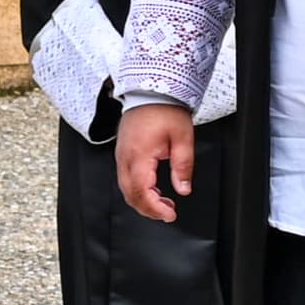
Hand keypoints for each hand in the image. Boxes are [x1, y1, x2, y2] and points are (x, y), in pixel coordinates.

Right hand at [116, 103, 194, 219]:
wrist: (151, 90)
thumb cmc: (165, 109)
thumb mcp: (183, 138)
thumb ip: (183, 166)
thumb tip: (183, 188)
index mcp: (139, 155)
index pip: (141, 192)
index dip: (155, 208)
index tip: (170, 214)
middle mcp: (125, 157)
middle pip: (130, 195)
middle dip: (148, 209)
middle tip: (168, 212)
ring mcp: (121, 155)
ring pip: (126, 188)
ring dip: (143, 200)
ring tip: (164, 203)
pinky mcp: (122, 152)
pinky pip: (125, 177)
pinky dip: (138, 189)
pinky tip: (153, 189)